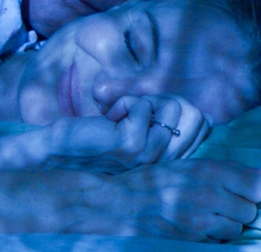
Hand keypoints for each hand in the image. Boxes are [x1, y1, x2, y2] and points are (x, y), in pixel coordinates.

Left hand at [40, 95, 210, 171]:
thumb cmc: (94, 138)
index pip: (203, 125)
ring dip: (141, 100)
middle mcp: (163, 161)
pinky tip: (107, 119)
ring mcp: (148, 155)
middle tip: (135, 108)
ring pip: (172, 105)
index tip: (148, 110)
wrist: (57, 151)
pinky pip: (141, 104)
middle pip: (195, 115)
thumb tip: (201, 112)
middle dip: (165, 99)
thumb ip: (164, 122)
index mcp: (168, 159)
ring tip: (121, 115)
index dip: (178, 106)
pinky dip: (122, 102)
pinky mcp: (131, 145)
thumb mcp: (137, 130)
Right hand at [91, 159, 260, 241]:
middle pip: (250, 210)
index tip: (239, 192)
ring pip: (237, 229)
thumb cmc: (153, 183)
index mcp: (208, 170)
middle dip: (239, 211)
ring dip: (227, 227)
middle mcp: (207, 194)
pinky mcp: (192, 240)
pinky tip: (197, 230)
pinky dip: (212, 239)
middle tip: (220, 207)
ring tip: (207, 219)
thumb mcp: (188, 166)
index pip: (256, 187)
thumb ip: (229, 169)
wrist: (119, 205)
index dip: (250, 192)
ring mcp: (200, 220)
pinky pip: (219, 242)